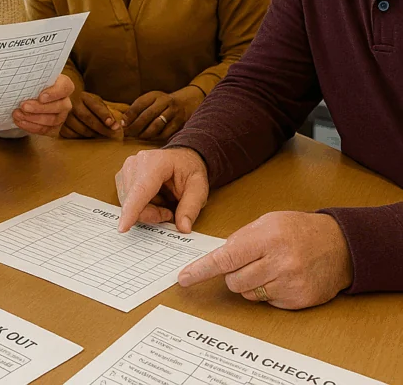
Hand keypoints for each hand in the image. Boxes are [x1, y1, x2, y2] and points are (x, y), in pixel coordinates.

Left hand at [11, 75, 73, 135]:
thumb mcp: (33, 75)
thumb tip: (19, 70)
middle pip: (59, 106)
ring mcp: (61, 116)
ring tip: (18, 114)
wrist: (28, 95)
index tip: (41, 96)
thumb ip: (31, 74)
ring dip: (33, 118)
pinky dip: (31, 127)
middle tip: (23, 106)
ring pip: (52, 120)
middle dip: (39, 108)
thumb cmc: (33, 82)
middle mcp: (65, 101)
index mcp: (63, 85)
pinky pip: (45, 130)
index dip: (54, 93)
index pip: (65, 87)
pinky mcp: (54, 127)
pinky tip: (20, 121)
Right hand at [59, 91, 119, 138]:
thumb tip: (117, 125)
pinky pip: (72, 135)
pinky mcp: (59, 124)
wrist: (64, 103)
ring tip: (101, 136)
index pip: (96, 106)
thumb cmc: (84, 104)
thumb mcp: (95, 102)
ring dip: (93, 134)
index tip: (115, 125)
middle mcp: (72, 104)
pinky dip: (81, 137)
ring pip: (81, 129)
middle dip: (102, 129)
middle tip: (112, 135)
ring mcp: (64, 114)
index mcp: (83, 96)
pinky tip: (87, 137)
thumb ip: (105, 111)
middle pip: (88, 118)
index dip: (105, 116)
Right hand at [116, 147, 208, 231]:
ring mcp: (126, 169)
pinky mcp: (122, 177)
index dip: (132, 209)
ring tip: (162, 203)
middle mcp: (135, 163)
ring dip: (145, 211)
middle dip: (151, 214)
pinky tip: (153, 199)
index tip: (123, 227)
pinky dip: (140, 206)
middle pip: (133, 201)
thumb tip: (184, 228)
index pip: (141, 189)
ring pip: (128, 204)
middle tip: (169, 213)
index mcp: (155, 162)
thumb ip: (191, 208)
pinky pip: (126, 201)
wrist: (181, 158)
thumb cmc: (189, 169)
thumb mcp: (199, 188)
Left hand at [119, 85, 204, 139]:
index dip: (130, 115)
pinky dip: (156, 138)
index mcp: (155, 95)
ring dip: (145, 133)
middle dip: (135, 126)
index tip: (123, 124)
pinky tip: (150, 139)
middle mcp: (165, 102)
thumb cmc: (163, 103)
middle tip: (127, 134)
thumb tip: (123, 121)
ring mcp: (174, 112)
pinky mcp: (180, 123)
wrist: (187, 102)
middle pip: (147, 115)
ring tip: (138, 137)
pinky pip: (165, 133)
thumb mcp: (152, 100)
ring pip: (156, 125)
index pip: (139, 104)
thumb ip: (139, 108)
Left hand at [178, 212, 352, 308]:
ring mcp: (290, 284)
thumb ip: (241, 238)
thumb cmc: (299, 229)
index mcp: (267, 238)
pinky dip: (268, 292)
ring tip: (269, 267)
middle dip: (233, 273)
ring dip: (250, 283)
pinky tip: (282, 277)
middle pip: (233, 280)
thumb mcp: (267, 222)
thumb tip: (218, 256)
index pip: (226, 258)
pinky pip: (267, 302)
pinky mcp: (298, 301)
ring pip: (248, 293)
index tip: (184, 279)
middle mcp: (279, 262)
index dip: (202, 269)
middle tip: (249, 261)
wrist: (339, 245)